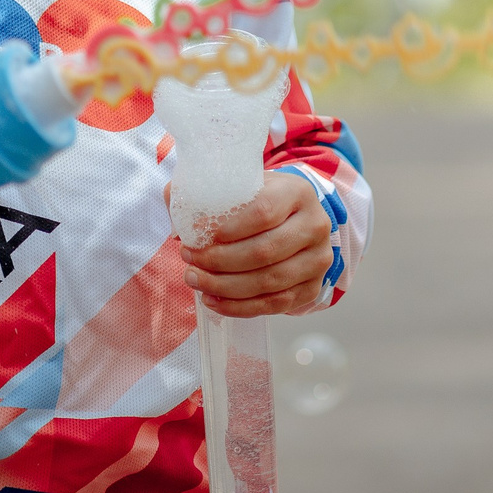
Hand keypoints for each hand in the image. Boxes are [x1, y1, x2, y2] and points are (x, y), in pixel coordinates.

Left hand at [177, 171, 333, 317]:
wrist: (295, 219)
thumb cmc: (261, 201)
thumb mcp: (241, 185)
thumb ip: (205, 191)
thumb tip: (174, 213)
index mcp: (297, 193)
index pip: (264, 212)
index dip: (231, 228)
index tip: (202, 237)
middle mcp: (315, 226)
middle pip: (264, 251)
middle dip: (220, 262)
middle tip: (189, 260)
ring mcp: (318, 260)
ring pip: (269, 282)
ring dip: (226, 286)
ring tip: (195, 280)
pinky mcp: (313, 288)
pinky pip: (275, 304)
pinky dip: (240, 307)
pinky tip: (214, 300)